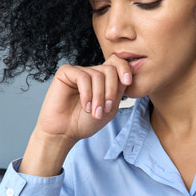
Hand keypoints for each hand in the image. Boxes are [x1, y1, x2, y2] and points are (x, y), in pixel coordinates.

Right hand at [19, 56, 132, 175]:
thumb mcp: (110, 108)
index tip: (128, 82)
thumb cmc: (85, 122)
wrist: (65, 132)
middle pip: (110, 69)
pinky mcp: (65, 73)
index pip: (117, 63)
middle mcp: (91, 73)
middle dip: (111, 90)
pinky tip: (85, 106)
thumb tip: (131, 71)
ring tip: (94, 112)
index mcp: (103, 80)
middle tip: (106, 108)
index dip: (125, 69)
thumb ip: (119, 90)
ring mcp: (78, 72)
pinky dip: (87, 93)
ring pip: (97, 75)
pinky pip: (82, 77)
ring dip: (99, 96)